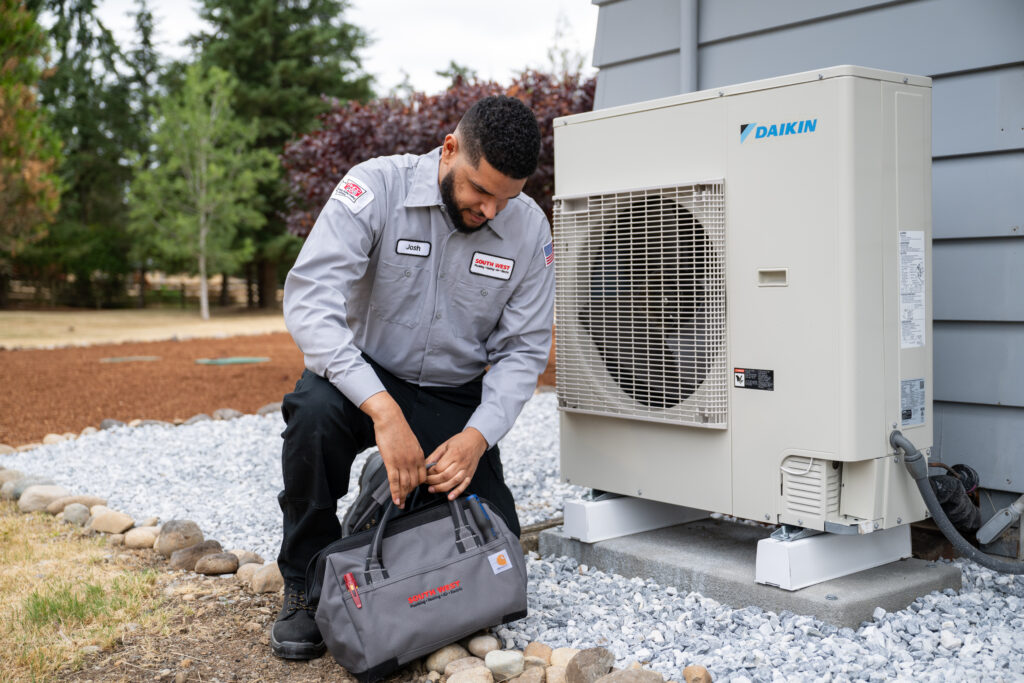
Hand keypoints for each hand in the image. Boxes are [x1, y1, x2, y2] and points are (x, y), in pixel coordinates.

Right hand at [360, 392, 424, 507]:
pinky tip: (395, 499)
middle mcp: (413, 461)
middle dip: (409, 493)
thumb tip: (410, 462)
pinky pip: (394, 481)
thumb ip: (412, 454)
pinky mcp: (392, 462)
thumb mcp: (411, 443)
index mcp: (419, 455)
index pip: (422, 476)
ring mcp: (403, 462)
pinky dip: (395, 492)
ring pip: (405, 484)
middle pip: (414, 483)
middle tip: (405, 500)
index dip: (417, 486)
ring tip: (400, 504)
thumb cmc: (398, 429)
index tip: (413, 490)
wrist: (390, 419)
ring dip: (402, 496)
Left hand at [425, 428, 487, 499]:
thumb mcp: (445, 445)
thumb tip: (425, 465)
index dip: (430, 473)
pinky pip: (464, 485)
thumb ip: (434, 456)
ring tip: (432, 489)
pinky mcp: (470, 475)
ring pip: (453, 482)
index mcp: (453, 454)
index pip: (439, 468)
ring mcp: (466, 470)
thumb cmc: (460, 441)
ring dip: (441, 488)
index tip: (425, 473)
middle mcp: (460, 463)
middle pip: (445, 476)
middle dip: (433, 481)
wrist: (475, 440)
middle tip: (426, 482)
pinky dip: (457, 492)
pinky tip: (450, 496)